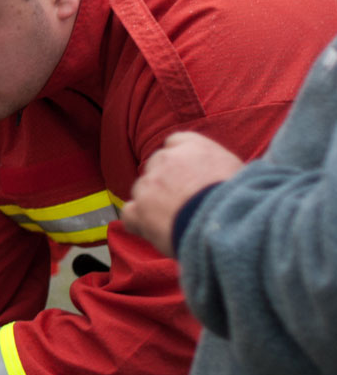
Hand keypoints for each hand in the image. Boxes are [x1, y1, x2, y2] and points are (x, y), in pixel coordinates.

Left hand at [122, 131, 245, 255]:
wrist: (228, 224)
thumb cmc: (243, 199)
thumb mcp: (240, 171)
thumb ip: (221, 165)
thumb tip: (223, 172)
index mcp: (193, 145)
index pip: (176, 142)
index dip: (179, 160)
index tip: (188, 174)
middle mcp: (166, 159)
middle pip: (157, 165)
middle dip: (166, 181)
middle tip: (183, 202)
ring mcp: (149, 183)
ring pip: (143, 189)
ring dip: (153, 203)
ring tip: (176, 221)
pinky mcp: (140, 209)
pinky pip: (130, 213)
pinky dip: (139, 222)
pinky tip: (154, 231)